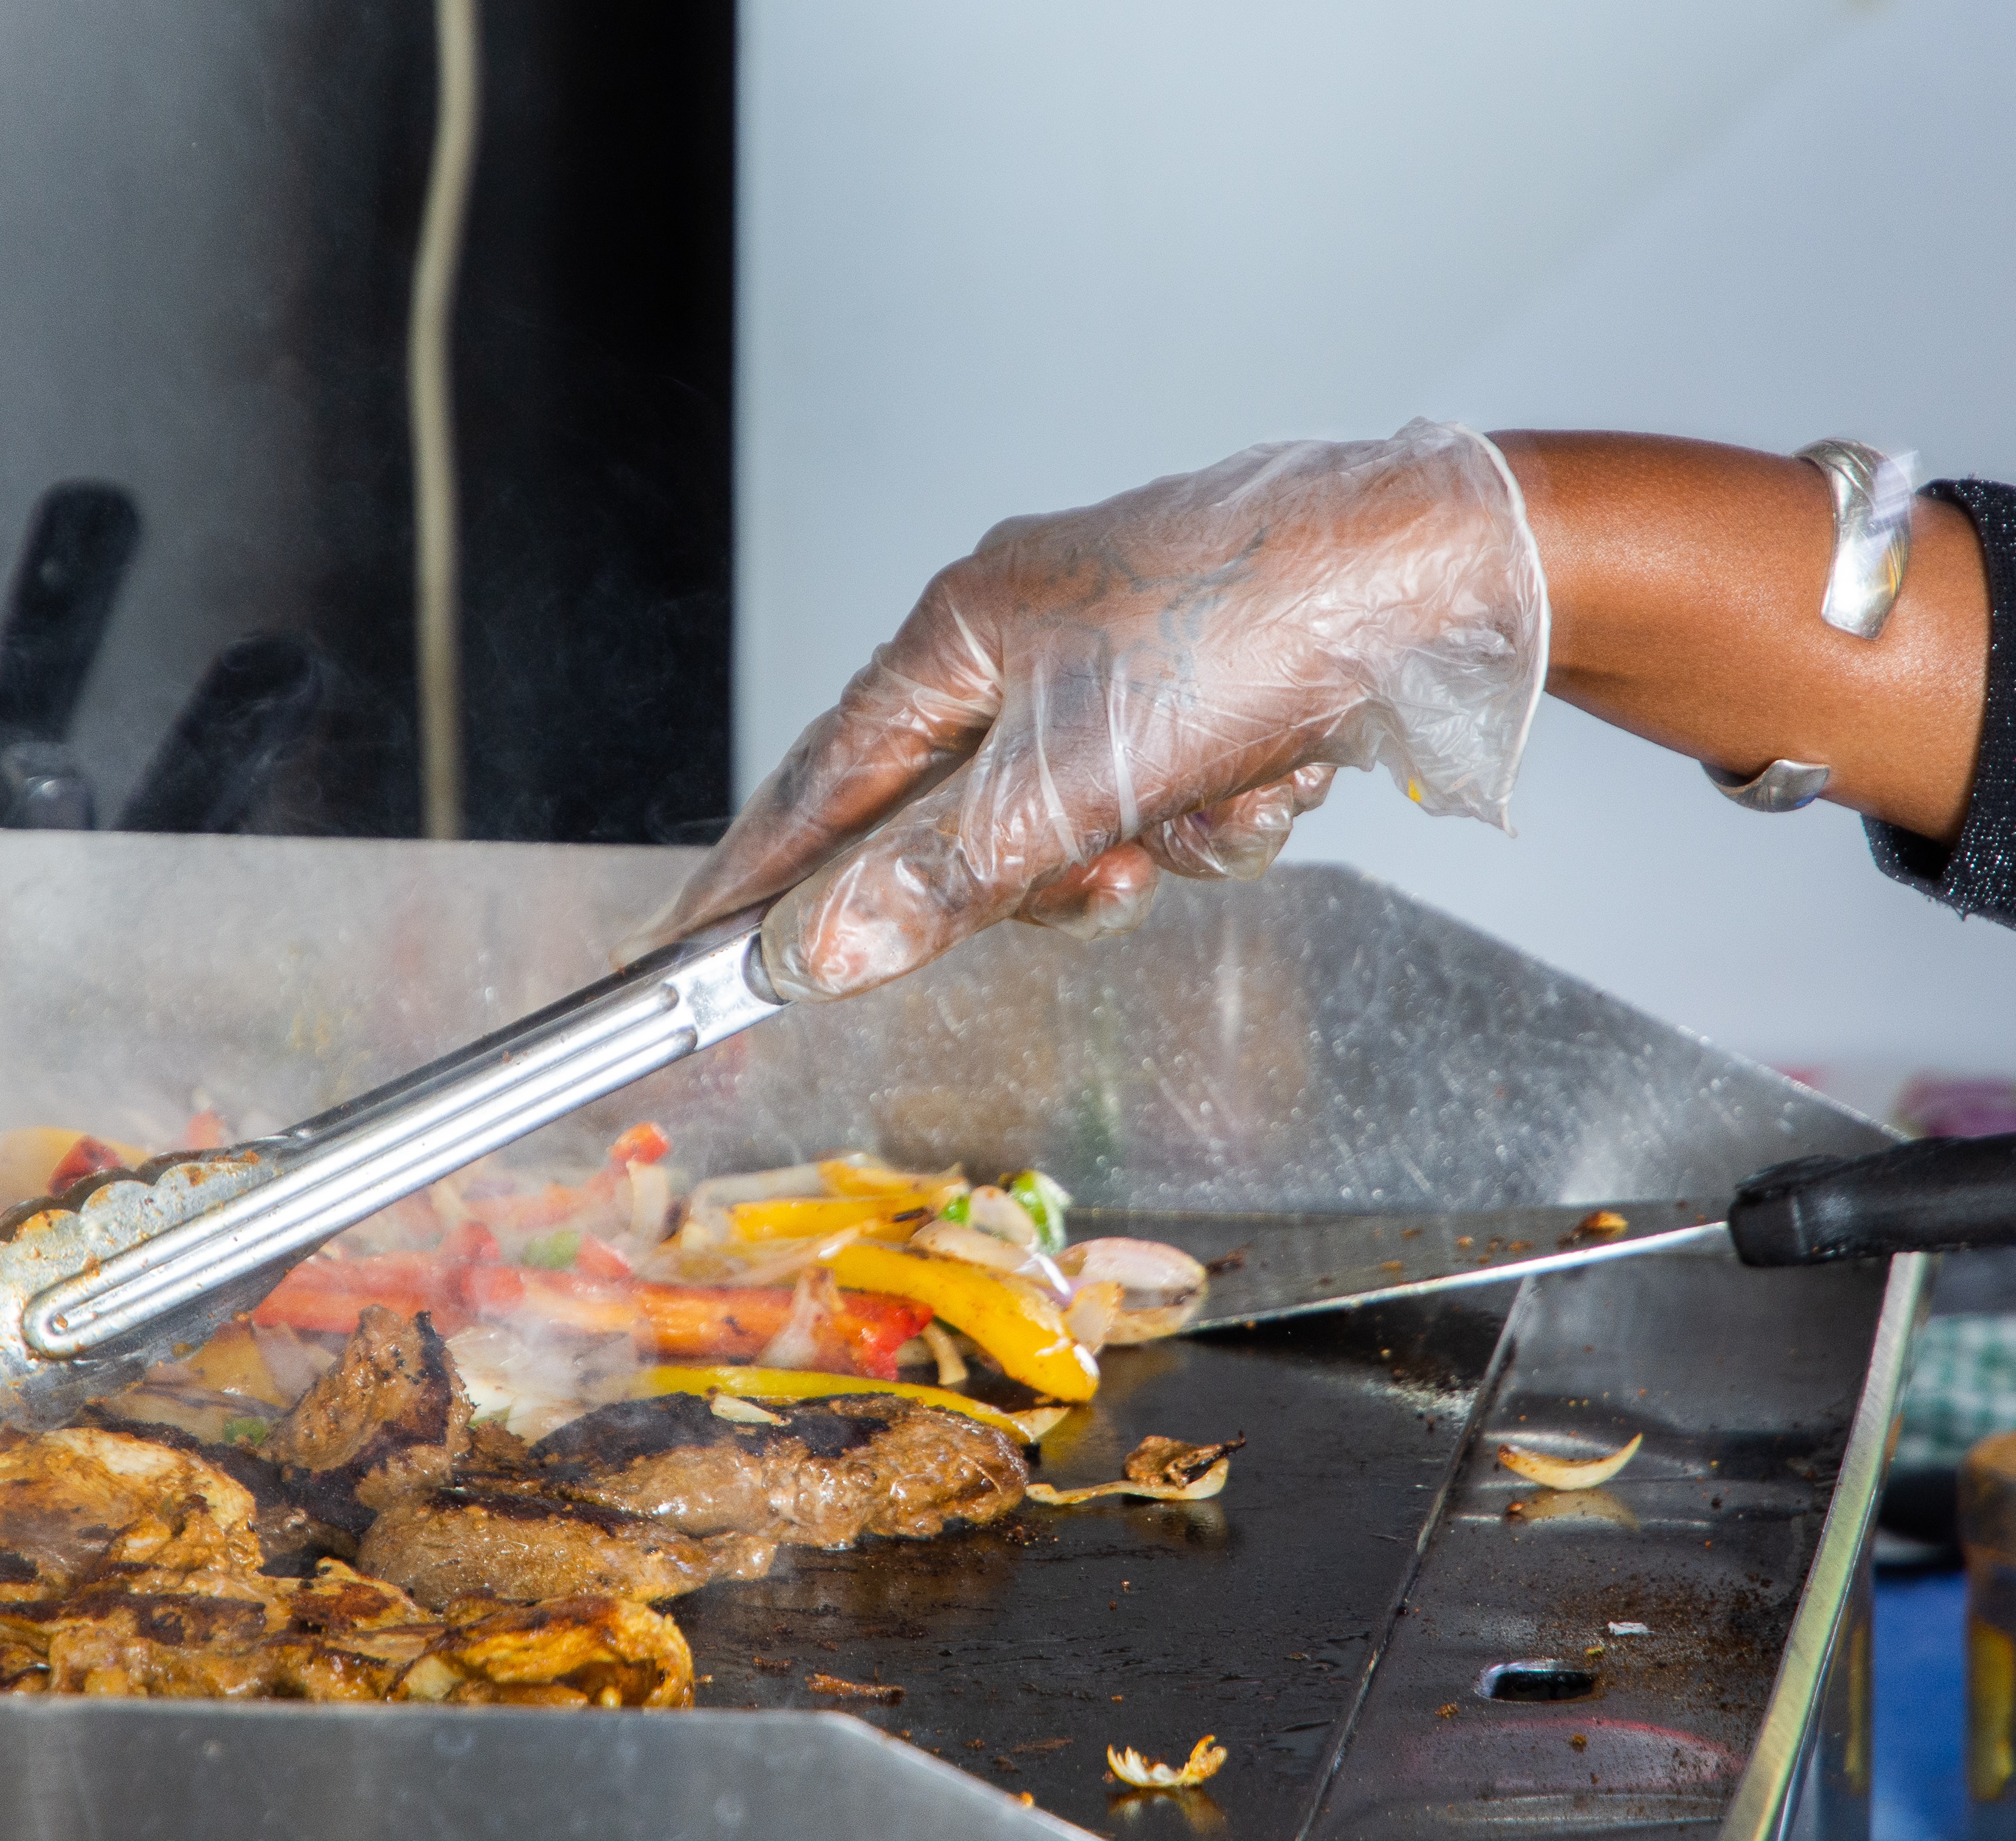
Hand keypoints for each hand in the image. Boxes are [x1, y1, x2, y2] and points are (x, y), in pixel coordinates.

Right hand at [634, 419, 1544, 999]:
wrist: (1453, 581)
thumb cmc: (1248, 630)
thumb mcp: (1069, 782)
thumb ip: (935, 881)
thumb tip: (814, 954)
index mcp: (964, 626)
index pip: (823, 776)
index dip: (758, 872)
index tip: (691, 947)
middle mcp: (1034, 634)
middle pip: (962, 820)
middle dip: (1037, 864)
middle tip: (1094, 862)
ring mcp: (1129, 661)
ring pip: (1078, 828)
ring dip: (1149, 841)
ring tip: (1211, 798)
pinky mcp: (1215, 693)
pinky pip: (1174, 807)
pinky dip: (1222, 814)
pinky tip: (1278, 772)